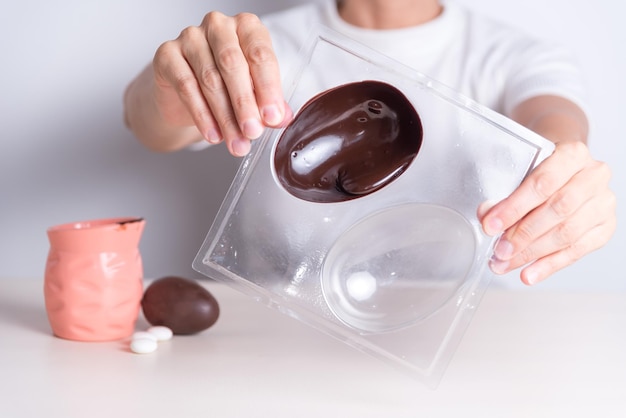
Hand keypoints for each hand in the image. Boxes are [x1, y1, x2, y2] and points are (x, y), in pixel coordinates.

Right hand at [152, 11, 291, 155]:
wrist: (184, 97)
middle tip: (252, 132)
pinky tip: (213, 134)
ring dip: (225, 116)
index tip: (273, 117)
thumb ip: (268, 104)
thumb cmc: (225, 87)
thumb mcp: (253, 95)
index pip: (260, 55)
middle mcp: (219, 26)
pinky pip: (186, 86)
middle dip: (245, 104)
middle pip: (233, 65)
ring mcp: (190, 37)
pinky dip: (202, 115)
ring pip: (210, 79)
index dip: (268, 89)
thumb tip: (281, 118)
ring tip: (236, 142)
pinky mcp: (167, 55)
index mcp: (247, 27)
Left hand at [479, 141, 615, 284]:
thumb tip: (486, 215)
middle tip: (499, 250)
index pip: (543, 183)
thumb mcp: (520, 171)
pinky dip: (549, 265)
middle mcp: (593, 176)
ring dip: (532, 253)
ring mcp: (603, 203)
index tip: (490, 225)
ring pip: (567, 233)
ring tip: (506, 263)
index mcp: (573, 154)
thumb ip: (503, 193)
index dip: (514, 207)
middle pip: (557, 210)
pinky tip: (529, 273)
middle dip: (522, 234)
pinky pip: (576, 251)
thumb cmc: (541, 169)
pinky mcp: (604, 227)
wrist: (566, 169)